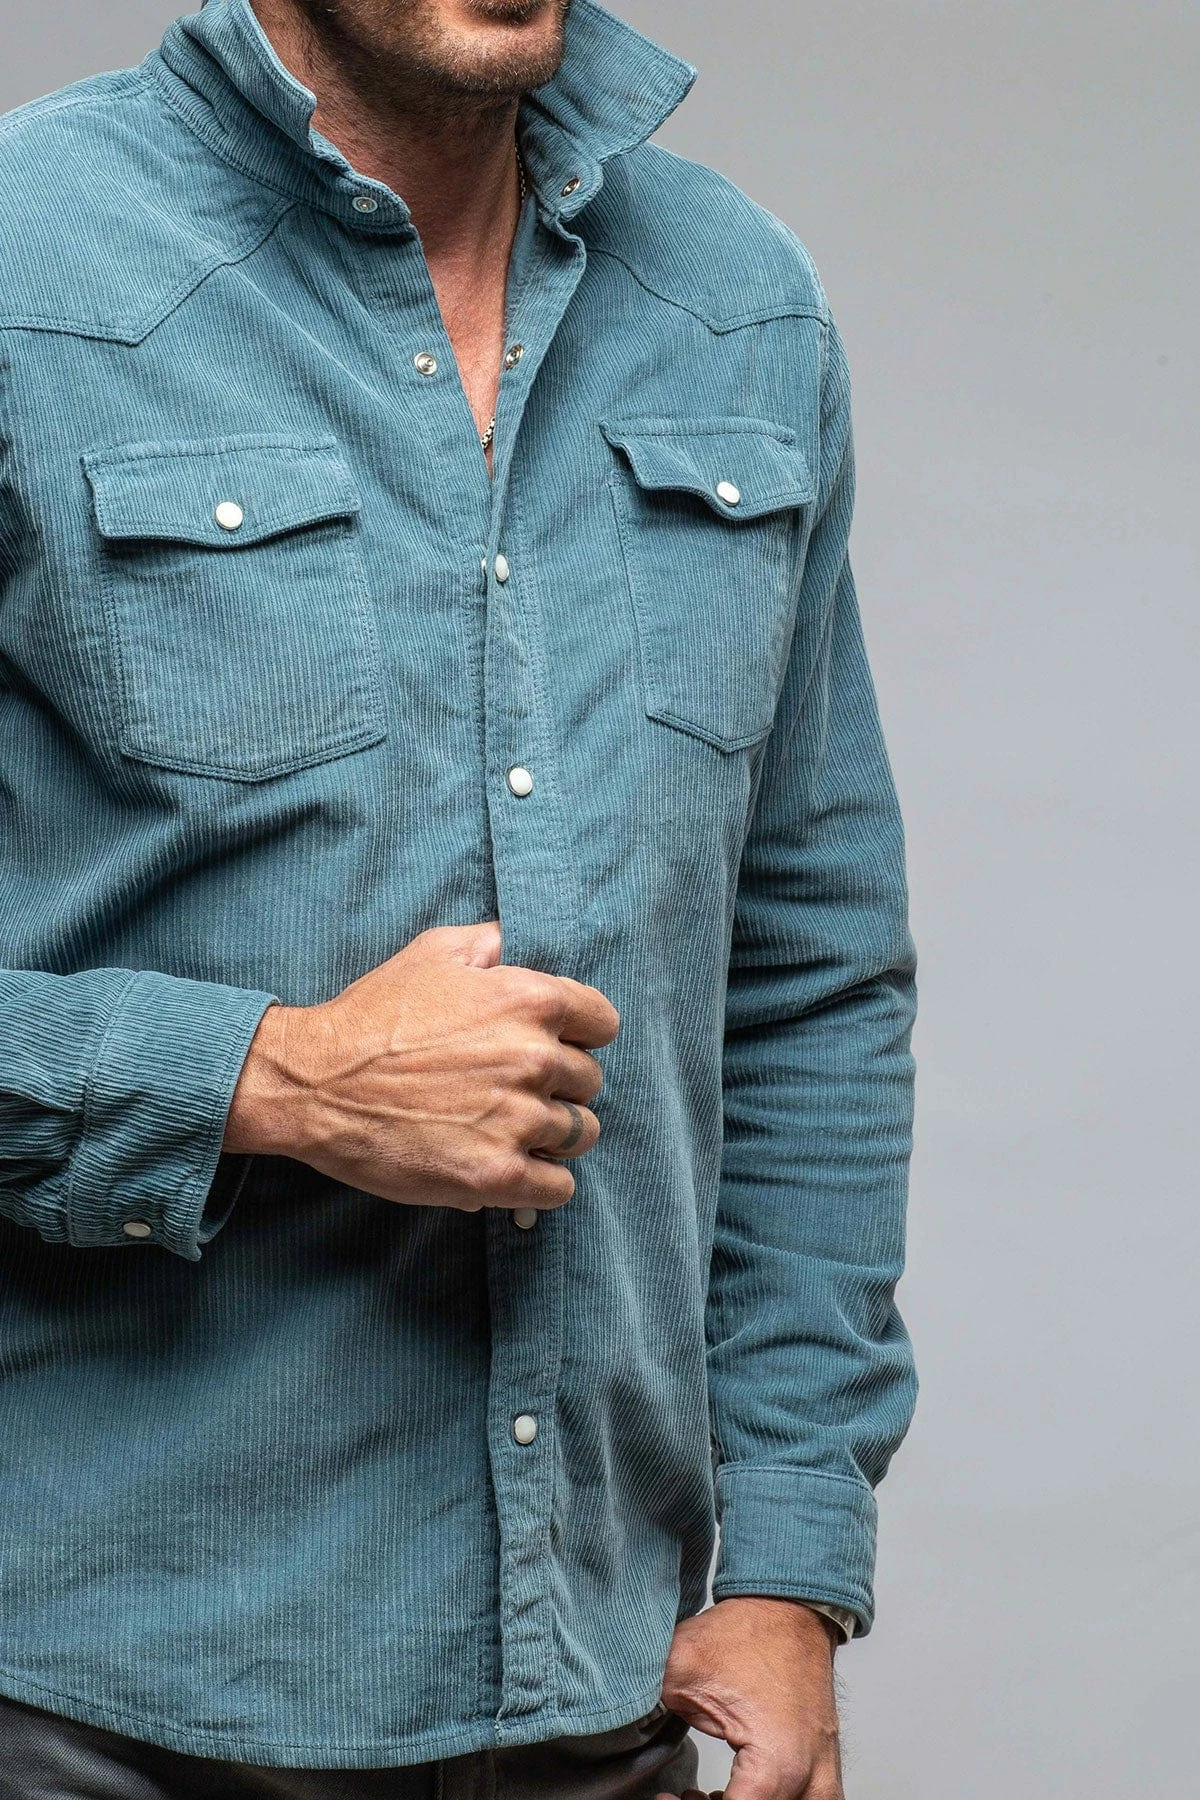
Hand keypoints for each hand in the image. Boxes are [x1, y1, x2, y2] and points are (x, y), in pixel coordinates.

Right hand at [223, 921, 619, 1211]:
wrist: (315, 1084)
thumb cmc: (372, 1015)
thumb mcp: (435, 952)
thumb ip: (493, 943)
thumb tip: (522, 945)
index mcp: (528, 1001)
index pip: (602, 1023)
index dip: (580, 1035)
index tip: (554, 1046)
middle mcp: (533, 1059)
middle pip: (589, 1081)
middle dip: (560, 1085)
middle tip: (515, 1089)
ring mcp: (517, 1120)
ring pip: (581, 1133)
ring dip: (554, 1134)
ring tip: (513, 1129)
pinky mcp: (496, 1175)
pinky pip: (559, 1187)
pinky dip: (543, 1181)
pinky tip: (514, 1167)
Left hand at [655, 1597, 842, 1799]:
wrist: (790, 1606)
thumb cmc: (747, 1634)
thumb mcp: (680, 1665)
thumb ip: (646, 1701)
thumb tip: (611, 1715)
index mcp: (776, 1763)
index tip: (666, 1797)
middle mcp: (809, 1776)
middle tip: (686, 1796)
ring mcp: (824, 1772)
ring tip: (717, 1797)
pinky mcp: (825, 1764)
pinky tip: (738, 1791)